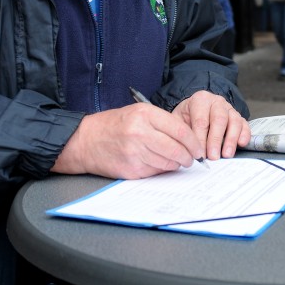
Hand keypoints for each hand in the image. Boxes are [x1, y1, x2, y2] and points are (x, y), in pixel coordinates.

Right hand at [52, 103, 202, 178]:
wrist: (86, 140)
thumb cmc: (115, 125)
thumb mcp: (138, 112)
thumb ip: (162, 123)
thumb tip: (188, 140)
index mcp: (144, 114)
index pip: (180, 130)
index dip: (194, 142)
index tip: (198, 148)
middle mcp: (140, 133)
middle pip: (177, 149)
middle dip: (189, 157)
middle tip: (192, 159)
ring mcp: (135, 152)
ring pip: (168, 163)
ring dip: (176, 164)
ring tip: (176, 161)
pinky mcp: (131, 169)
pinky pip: (155, 172)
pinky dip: (161, 170)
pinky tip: (158, 164)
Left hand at [173, 90, 250, 159]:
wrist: (195, 109)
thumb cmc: (187, 117)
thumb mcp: (178, 120)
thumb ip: (182, 132)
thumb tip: (186, 151)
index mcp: (200, 99)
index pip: (201, 121)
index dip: (200, 139)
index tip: (199, 155)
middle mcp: (217, 102)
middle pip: (219, 120)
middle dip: (216, 140)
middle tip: (213, 157)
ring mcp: (229, 108)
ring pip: (234, 121)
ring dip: (231, 140)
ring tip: (227, 154)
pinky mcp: (239, 116)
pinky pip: (244, 124)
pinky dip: (244, 134)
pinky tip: (241, 144)